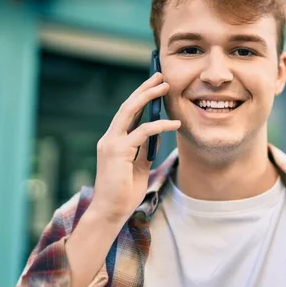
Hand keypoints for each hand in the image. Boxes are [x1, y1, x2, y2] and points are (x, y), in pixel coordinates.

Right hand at [89, 72, 180, 223]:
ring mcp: (111, 143)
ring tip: (166, 87)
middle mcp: (109, 138)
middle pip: (127, 105)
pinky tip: (175, 124)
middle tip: (160, 75)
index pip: (128, 112)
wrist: (111, 211)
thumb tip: (159, 135)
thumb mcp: (139, 166)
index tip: (155, 84)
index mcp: (114, 140)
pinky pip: (142, 132)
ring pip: (130, 111)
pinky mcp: (117, 152)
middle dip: (144, 89)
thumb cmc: (124, 192)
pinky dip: (160, 125)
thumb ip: (145, 150)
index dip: (141, 96)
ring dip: (149, 97)